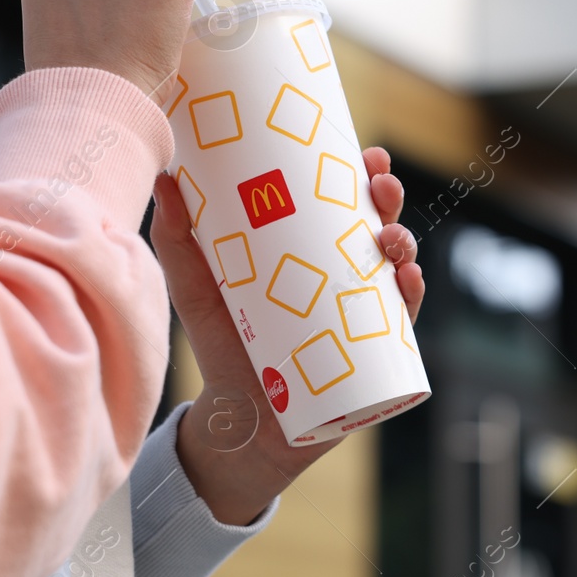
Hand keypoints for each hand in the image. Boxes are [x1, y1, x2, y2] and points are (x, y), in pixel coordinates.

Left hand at [152, 147, 424, 525]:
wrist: (239, 423)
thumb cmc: (222, 347)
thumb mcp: (196, 289)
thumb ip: (178, 239)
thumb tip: (166, 179)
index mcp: (309, 252)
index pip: (342, 203)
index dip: (361, 175)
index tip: (366, 152)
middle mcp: (343, 278)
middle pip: (377, 227)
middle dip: (389, 200)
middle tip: (382, 187)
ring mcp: (361, 315)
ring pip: (396, 269)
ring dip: (405, 245)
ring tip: (391, 240)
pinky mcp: (372, 356)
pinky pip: (402, 323)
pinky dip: (410, 297)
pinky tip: (406, 281)